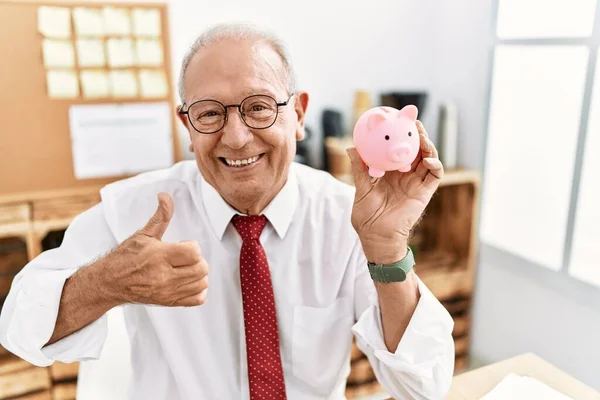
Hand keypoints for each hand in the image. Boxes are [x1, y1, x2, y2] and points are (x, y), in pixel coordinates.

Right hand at [102, 192, 208, 306]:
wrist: (109, 282)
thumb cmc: (125, 257)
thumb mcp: (143, 234)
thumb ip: (160, 216)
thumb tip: (165, 196)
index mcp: (158, 256)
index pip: (194, 252)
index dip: (193, 246)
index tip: (184, 246)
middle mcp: (164, 276)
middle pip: (201, 268)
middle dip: (198, 259)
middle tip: (186, 257)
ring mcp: (167, 291)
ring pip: (202, 283)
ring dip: (199, 274)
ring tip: (187, 268)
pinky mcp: (168, 302)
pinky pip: (197, 299)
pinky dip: (199, 290)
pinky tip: (189, 281)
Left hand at [347, 121, 443, 263]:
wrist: (376, 236)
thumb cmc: (366, 216)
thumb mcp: (361, 188)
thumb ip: (359, 168)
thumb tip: (351, 147)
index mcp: (391, 172)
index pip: (399, 149)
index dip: (401, 135)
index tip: (398, 120)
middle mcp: (406, 175)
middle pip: (416, 150)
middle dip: (417, 135)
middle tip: (413, 122)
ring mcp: (416, 183)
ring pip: (428, 159)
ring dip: (428, 145)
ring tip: (422, 136)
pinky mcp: (425, 193)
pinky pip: (435, 175)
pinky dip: (435, 164)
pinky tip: (428, 159)